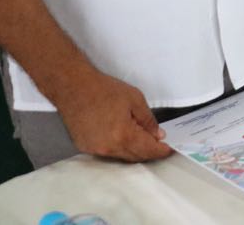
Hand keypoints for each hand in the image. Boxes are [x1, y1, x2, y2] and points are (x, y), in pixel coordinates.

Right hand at [55, 67, 171, 161]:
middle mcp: (108, 148)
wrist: (74, 88)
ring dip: (134, 152)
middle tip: (159, 145)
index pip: (147, 150)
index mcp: (123, 136)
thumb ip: (148, 120)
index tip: (169, 149)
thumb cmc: (104, 90)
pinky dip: (119, 149)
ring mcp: (95, 149)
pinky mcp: (85, 147)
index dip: (161, 151)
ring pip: (121, 157)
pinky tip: (124, 140)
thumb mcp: (135, 99)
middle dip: (149, 152)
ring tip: (144, 141)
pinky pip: (107, 153)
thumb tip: (157, 135)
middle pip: (135, 157)